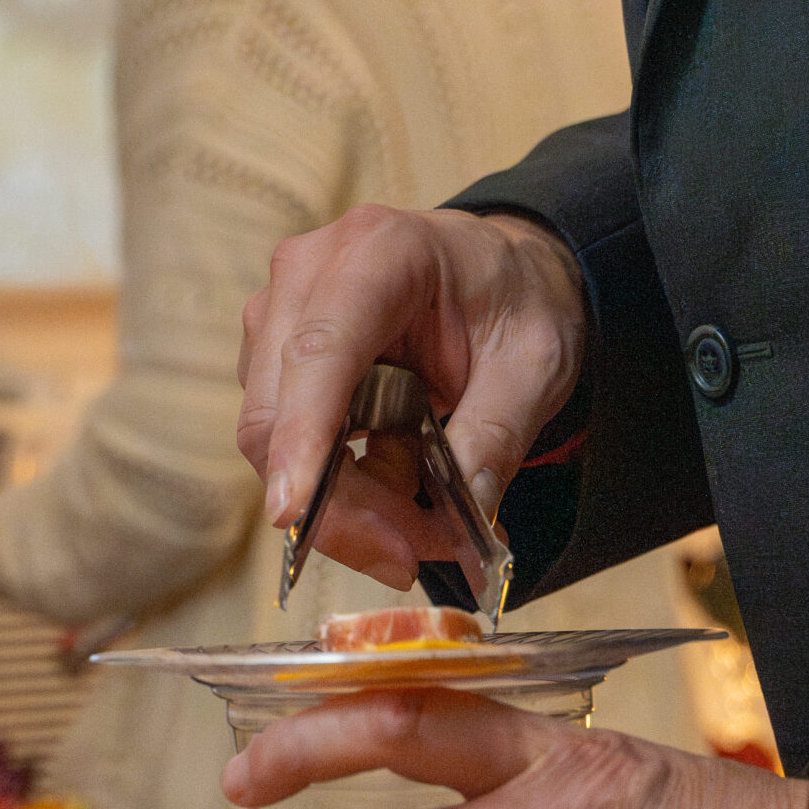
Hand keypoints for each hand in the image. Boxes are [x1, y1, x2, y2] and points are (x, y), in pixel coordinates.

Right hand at [237, 205, 586, 588]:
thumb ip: (497, 436)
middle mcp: (308, 276)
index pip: (320, 351)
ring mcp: (279, 318)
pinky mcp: (273, 362)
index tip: (294, 515)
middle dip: (339, 505)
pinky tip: (397, 482)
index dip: (301, 438)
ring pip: (274, 447)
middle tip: (410, 556)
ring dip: (346, 505)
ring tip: (426, 522)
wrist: (498, 274)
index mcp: (380, 252)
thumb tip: (463, 519)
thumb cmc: (514, 301)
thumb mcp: (535, 365)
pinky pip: (287, 451)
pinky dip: (340, 491)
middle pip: (278, 416)